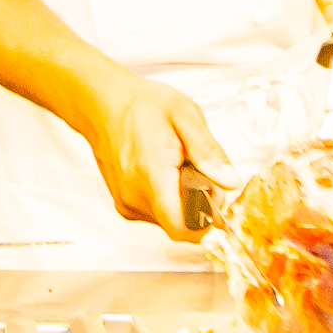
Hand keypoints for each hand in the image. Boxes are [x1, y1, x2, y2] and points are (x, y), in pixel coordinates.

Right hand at [81, 74, 237, 240]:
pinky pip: (155, 215)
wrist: (102, 103)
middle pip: (181, 224)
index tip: (214, 196)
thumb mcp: (185, 115)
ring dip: (182, 201)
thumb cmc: (141, 106)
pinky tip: (163, 174)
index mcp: (152, 176)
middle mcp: (135, 196)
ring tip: (177, 167)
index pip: (183, 228)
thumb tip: (230, 181)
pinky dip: (166, 200)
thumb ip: (208, 151)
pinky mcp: (123, 205)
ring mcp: (126, 203)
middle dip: (198, 204)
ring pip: (169, 220)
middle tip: (197, 169)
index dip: (207, 220)